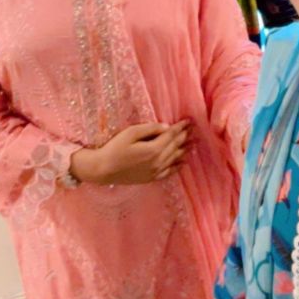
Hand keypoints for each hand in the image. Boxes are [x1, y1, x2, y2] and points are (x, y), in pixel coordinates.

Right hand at [70, 121, 190, 185]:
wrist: (103, 169)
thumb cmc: (114, 148)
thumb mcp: (131, 133)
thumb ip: (150, 129)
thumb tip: (167, 127)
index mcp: (154, 149)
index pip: (171, 135)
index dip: (181, 127)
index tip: (189, 120)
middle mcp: (158, 161)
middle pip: (175, 146)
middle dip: (185, 136)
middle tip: (195, 129)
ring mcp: (156, 171)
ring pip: (174, 159)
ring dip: (184, 150)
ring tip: (194, 143)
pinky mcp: (151, 178)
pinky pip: (169, 172)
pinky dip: (177, 166)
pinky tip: (183, 162)